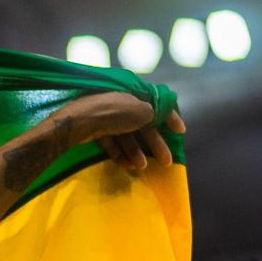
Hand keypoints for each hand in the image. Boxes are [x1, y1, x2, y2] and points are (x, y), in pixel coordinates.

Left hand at [51, 91, 184, 176]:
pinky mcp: (96, 130)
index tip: (181, 131)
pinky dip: (120, 154)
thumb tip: (154, 116)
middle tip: (167, 162)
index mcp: (134, 93)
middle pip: (142, 125)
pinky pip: (112, 143)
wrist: (80, 120)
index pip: (157, 104)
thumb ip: (153, 113)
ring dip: (136, 152)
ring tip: (142, 167)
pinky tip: (129, 166)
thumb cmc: (115, 112)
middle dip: (155, 144)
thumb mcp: (141, 110)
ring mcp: (107, 117)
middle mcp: (121, 103)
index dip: (170, 118)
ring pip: (127, 136)